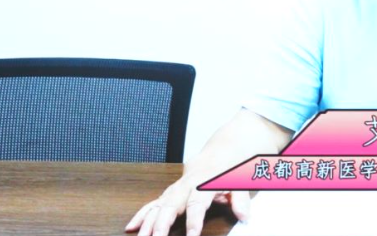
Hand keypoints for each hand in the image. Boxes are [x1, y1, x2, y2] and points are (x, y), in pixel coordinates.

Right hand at [125, 175, 250, 235]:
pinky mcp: (170, 192)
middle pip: (171, 205)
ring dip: (148, 222)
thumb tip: (245, 217)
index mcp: (205, 183)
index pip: (198, 203)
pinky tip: (131, 226)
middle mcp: (187, 185)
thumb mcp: (241, 182)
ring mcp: (176, 189)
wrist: (222, 151)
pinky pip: (153, 203)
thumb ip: (241, 200)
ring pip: (159, 205)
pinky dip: (142, 214)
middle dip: (162, 223)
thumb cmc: (231, 169)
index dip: (195, 220)